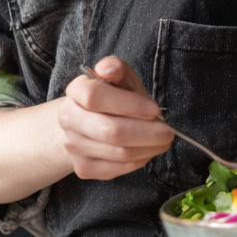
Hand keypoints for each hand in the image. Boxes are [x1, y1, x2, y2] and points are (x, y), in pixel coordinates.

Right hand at [58, 56, 173, 180]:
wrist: (92, 121)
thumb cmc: (114, 96)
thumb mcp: (119, 76)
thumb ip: (116, 68)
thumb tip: (109, 70)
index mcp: (76, 90)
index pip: (97, 96)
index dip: (130, 104)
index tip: (155, 110)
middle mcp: (69, 118)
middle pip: (110, 131)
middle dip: (147, 133)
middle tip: (168, 132)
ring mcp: (74, 146)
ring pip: (118, 153)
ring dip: (148, 148)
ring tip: (162, 140)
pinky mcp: (83, 168)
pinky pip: (117, 169)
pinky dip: (139, 161)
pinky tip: (147, 150)